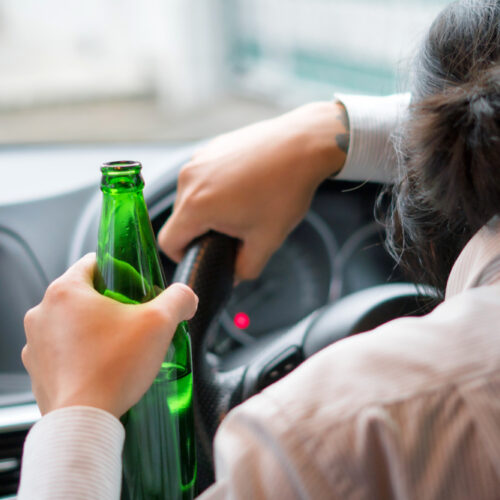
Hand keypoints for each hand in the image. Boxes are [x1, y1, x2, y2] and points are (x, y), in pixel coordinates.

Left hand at [22, 253, 197, 417]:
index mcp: (65, 291)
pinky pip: (63, 351)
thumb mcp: (160, 322)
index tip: (135, 289)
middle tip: (134, 323)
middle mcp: (42, 313)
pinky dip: (81, 354)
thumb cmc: (115, 368)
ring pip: (72, 323)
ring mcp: (35, 343)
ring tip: (119, 348)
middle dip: (110, 305)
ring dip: (94, 330)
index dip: (120, 272)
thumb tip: (186, 298)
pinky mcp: (37, 370)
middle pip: (84, 294)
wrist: (85, 422)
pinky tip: (103, 367)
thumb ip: (179, 298)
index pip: (94, 262)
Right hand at [159, 101, 348, 280]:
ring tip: (241, 206)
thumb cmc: (284, 190)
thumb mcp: (267, 240)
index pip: (168, 242)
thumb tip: (234, 276)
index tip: (205, 255)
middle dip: (201, 231)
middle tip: (233, 232)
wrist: (302, 144)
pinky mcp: (209, 148)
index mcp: (196, 205)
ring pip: (190, 196)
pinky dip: (215, 187)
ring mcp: (198, 159)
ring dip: (208, 208)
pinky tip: (243, 186)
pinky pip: (201, 176)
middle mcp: (189, 179)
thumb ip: (245, 268)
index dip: (183, 257)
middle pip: (179, 219)